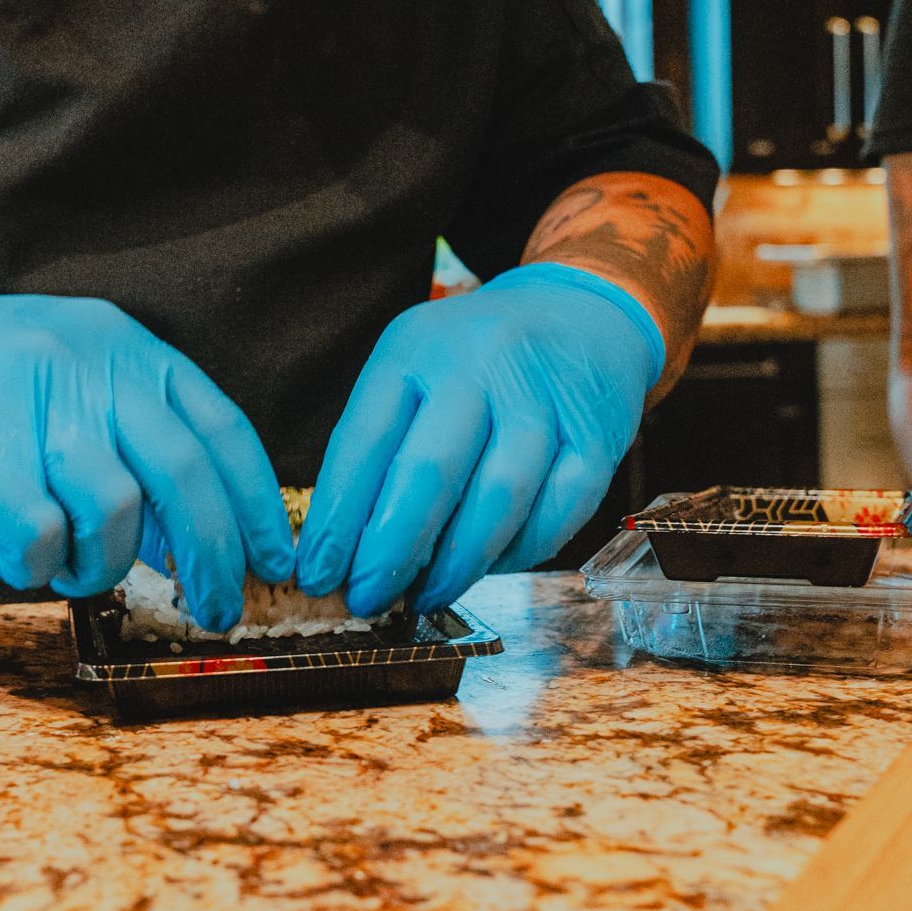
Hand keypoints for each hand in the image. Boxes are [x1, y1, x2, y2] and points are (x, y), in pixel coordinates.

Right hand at [0, 285, 292, 624]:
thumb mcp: (61, 374)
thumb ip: (126, 436)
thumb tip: (187, 533)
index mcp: (119, 346)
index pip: (219, 428)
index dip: (256, 504)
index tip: (273, 560)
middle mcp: (86, 369)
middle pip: (184, 476)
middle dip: (212, 556)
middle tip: (216, 608)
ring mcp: (32, 410)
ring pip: (116, 514)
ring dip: (105, 564)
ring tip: (76, 570)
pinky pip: (42, 538)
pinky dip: (40, 566)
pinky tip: (19, 559)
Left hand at [296, 265, 663, 616]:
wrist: (579, 310)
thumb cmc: (476, 359)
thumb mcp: (413, 370)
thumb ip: (381, 447)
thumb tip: (346, 551)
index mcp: (415, 348)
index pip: (363, 443)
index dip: (335, 520)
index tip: (314, 575)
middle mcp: (480, 363)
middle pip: (429, 473)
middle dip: (390, 552)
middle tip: (367, 600)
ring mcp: (544, 395)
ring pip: (498, 497)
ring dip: (457, 564)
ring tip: (426, 597)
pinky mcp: (597, 431)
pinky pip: (560, 509)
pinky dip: (520, 551)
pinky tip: (490, 567)